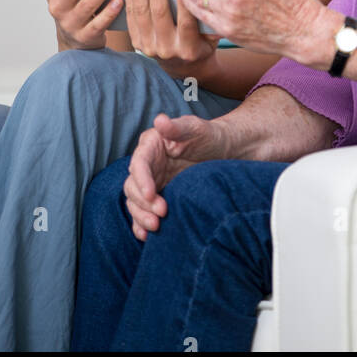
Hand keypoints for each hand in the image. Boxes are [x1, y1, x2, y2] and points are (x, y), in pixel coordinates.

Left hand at [122, 0, 220, 78]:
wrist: (184, 68)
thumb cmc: (202, 45)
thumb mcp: (213, 37)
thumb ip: (212, 19)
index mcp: (189, 48)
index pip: (186, 20)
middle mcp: (168, 49)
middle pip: (159, 12)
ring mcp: (150, 46)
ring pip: (142, 12)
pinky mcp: (137, 43)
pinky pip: (131, 16)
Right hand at [124, 113, 224, 238]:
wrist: (223, 153)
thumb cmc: (208, 136)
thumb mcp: (196, 128)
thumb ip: (177, 127)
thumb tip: (159, 120)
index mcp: (151, 145)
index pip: (139, 163)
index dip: (142, 180)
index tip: (152, 194)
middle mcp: (147, 164)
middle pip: (133, 186)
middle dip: (143, 202)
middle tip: (162, 213)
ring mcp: (151, 182)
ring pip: (135, 201)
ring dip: (141, 216)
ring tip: (156, 227)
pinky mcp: (157, 197)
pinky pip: (142, 212)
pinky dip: (141, 224)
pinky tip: (145, 236)